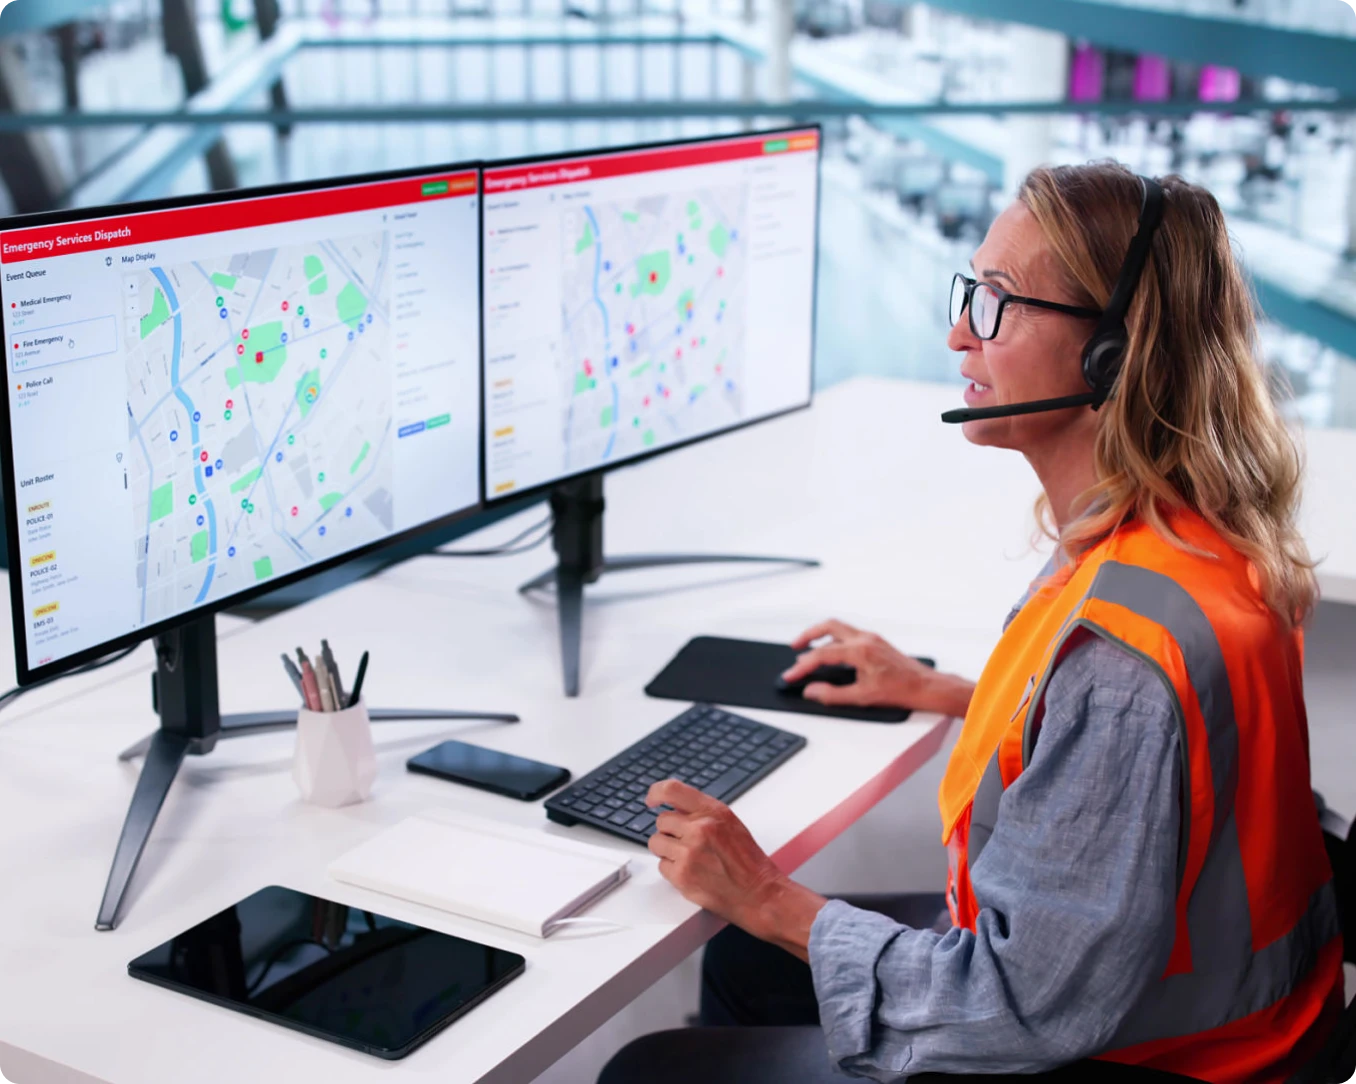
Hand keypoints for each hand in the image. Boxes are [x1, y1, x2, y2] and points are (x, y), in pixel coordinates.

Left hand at [646, 780, 825, 955]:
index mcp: (713, 812)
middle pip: (661, 821)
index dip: (656, 793)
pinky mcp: (682, 876)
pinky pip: (661, 866)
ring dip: (667, 851)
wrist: (759, 894)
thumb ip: (703, 813)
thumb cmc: (747, 861)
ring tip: (689, 859)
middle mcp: (700, 828)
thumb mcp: (730, 824)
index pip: (672, 790)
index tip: (651, 800)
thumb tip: (675, 808)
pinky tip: (691, 873)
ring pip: (656, 843)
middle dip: (670, 832)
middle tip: (686, 843)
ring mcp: (689, 853)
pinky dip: (672, 871)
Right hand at [785, 619, 972, 715]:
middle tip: (795, 647)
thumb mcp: (863, 697)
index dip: (802, 666)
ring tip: (808, 648)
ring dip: (820, 635)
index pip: (822, 654)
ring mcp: (871, 638)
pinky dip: (834, 639)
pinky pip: (849, 633)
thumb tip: (812, 690)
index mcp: (860, 651)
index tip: (791, 675)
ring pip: (838, 627)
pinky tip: (832, 652)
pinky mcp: (876, 642)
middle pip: (827, 626)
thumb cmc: (902, 690)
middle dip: (807, 635)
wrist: (925, 686)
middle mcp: (865, 639)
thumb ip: (832, 694)